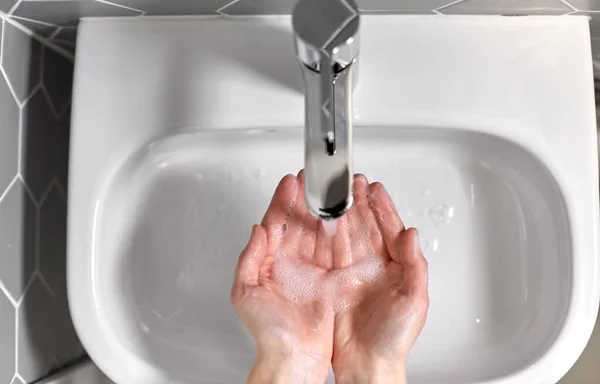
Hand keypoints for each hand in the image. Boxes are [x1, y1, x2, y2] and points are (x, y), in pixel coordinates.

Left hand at [231, 173, 333, 383]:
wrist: (294, 355)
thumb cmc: (269, 331)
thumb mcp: (245, 292)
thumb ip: (249, 258)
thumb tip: (257, 229)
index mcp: (269, 260)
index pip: (276, 221)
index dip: (282, 199)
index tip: (291, 182)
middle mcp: (291, 260)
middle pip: (299, 220)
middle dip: (306, 197)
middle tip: (313, 178)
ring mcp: (311, 267)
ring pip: (318, 229)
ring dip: (324, 209)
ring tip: (330, 190)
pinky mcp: (331, 277)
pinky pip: (335, 247)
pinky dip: (339, 229)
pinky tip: (343, 215)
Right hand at [332, 180, 428, 383]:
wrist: (367, 364)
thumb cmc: (393, 339)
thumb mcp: (415, 301)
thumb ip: (415, 267)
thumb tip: (412, 235)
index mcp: (396, 266)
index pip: (390, 228)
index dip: (382, 206)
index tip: (374, 187)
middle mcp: (374, 266)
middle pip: (365, 225)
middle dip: (358, 201)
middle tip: (350, 181)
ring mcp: (352, 272)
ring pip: (346, 233)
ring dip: (341, 212)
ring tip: (334, 192)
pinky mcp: (333, 281)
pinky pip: (328, 250)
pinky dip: (324, 233)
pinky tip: (321, 219)